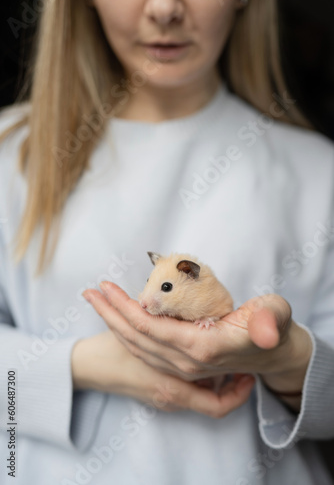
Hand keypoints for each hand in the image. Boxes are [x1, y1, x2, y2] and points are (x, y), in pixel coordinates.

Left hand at [83, 282, 311, 410]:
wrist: (274, 355)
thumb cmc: (271, 327)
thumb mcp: (275, 315)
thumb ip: (269, 321)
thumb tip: (264, 333)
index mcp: (202, 347)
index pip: (150, 328)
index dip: (124, 308)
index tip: (105, 287)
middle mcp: (187, 362)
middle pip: (137, 338)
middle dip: (110, 314)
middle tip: (90, 292)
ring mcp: (183, 367)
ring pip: (138, 347)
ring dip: (114, 324)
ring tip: (97, 301)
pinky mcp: (183, 365)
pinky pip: (147, 351)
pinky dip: (128, 335)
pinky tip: (120, 319)